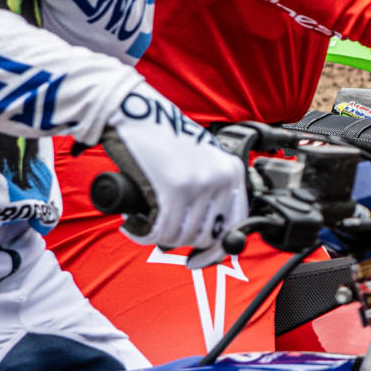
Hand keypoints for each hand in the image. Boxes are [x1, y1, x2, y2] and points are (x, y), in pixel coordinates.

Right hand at [100, 87, 247, 251]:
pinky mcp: (174, 187)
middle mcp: (222, 177)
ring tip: (145, 223)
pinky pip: (163, 230)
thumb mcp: (199, 160)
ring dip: (160, 238)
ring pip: (184, 236)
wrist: (133, 111)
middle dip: (182, 244)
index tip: (198, 259)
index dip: (217, 250)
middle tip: (160, 234)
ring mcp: (200, 183)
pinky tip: (134, 226)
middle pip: (208, 236)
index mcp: (232, 170)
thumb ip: (210, 189)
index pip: (236, 225)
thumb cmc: (160, 137)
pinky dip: (144, 235)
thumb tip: (208, 233)